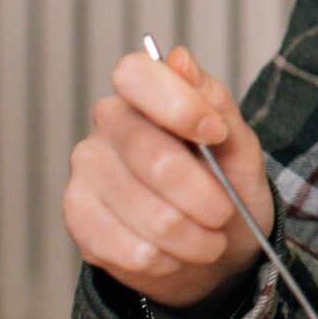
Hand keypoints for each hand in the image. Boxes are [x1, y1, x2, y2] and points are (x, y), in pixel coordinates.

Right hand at [63, 44, 275, 309]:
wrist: (215, 247)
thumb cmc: (227, 185)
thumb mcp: (239, 144)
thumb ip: (215, 103)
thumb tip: (180, 58)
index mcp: (145, 96)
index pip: (135, 75)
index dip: (177, 104)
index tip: (215, 134)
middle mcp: (107, 126)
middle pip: (153, 156)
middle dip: (206, 196)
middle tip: (224, 212)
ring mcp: (86, 171)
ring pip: (150, 213)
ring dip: (194, 237)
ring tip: (207, 239)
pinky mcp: (78, 218)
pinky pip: (131, 249)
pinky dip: (168, 259)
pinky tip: (174, 253)